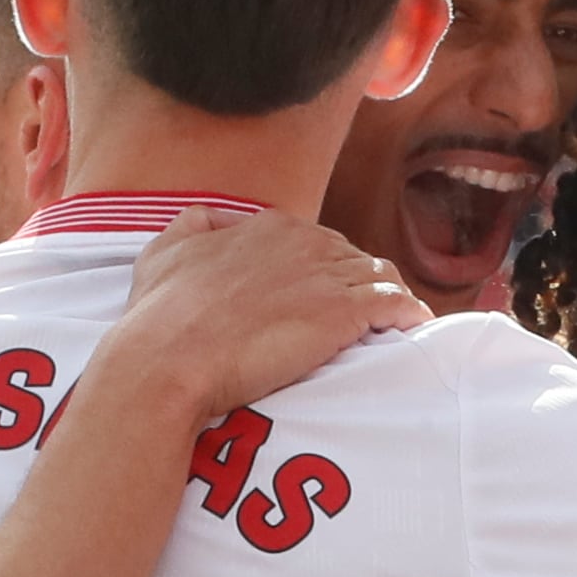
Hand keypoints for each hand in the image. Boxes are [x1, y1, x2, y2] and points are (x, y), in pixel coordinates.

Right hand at [115, 209, 423, 415]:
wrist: (167, 357)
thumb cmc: (160, 315)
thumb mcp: (164, 252)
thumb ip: (193, 226)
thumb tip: (211, 219)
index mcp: (267, 226)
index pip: (317, 240)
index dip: (326, 267)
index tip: (326, 292)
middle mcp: (303, 242)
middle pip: (353, 257)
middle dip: (361, 281)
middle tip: (365, 313)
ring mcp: (326, 276)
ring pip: (380, 276)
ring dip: (391, 296)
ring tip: (397, 321)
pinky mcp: (343, 312)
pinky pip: (395, 304)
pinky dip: (410, 313)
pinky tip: (416, 327)